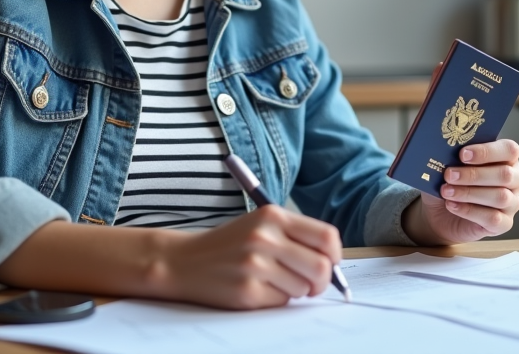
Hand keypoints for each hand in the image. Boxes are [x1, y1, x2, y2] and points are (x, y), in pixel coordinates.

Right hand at [159, 205, 341, 309]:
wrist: (183, 261)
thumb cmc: (230, 244)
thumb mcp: (261, 225)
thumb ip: (296, 237)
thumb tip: (334, 264)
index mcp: (272, 216)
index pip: (326, 236)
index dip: (335, 255)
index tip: (331, 263)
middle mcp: (265, 238)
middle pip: (321, 267)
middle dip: (322, 281)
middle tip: (311, 284)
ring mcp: (255, 266)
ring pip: (303, 288)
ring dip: (294, 289)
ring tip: (272, 280)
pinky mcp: (247, 291)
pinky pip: (282, 301)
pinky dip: (276, 299)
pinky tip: (257, 288)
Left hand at [409, 138, 518, 243]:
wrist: (442, 213)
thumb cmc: (452, 182)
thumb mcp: (450, 165)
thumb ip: (454, 156)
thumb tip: (445, 150)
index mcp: (507, 159)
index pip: (509, 150)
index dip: (487, 151)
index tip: (463, 154)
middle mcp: (515, 180)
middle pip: (505, 174)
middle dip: (474, 174)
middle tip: (449, 174)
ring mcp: (512, 203)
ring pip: (500, 197)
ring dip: (469, 193)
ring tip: (446, 191)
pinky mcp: (504, 224)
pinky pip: (493, 218)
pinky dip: (469, 211)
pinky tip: (452, 205)